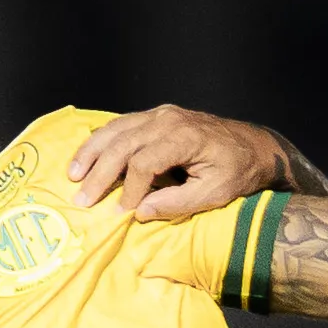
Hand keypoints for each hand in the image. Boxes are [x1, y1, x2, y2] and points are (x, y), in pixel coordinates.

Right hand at [65, 104, 308, 221]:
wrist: (254, 146)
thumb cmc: (239, 172)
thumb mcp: (215, 194)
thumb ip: (178, 204)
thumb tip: (141, 212)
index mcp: (183, 137)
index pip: (143, 163)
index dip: (129, 190)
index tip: (121, 214)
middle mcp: (167, 120)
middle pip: (122, 144)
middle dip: (99, 174)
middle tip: (81, 199)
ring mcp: (160, 114)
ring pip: (115, 130)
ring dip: (91, 152)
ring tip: (73, 174)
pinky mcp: (157, 115)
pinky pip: (121, 125)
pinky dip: (101, 140)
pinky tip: (87, 156)